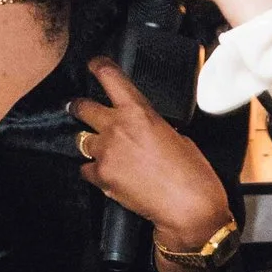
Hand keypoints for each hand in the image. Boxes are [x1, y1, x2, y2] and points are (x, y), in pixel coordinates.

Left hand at [73, 59, 229, 255]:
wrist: (188, 207)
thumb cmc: (193, 172)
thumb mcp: (176, 137)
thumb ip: (151, 127)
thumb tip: (141, 131)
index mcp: (139, 111)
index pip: (109, 77)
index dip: (98, 67)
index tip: (93, 64)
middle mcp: (116, 127)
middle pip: (83, 108)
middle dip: (80, 107)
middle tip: (78, 108)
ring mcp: (105, 153)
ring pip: (82, 140)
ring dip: (91, 144)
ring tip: (105, 152)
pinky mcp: (101, 177)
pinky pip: (87, 169)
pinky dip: (94, 171)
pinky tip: (109, 175)